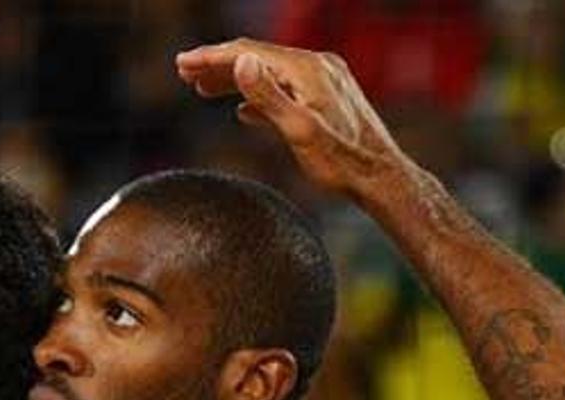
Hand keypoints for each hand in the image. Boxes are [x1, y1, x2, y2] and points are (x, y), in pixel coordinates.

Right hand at [174, 39, 408, 197]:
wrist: (382, 179)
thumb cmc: (342, 163)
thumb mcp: (299, 131)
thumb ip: (268, 96)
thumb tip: (240, 61)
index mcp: (308, 70)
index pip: (249, 54)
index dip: (211, 57)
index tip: (182, 63)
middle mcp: (318, 66)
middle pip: (259, 58)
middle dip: (219, 65)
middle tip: (184, 73)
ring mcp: (325, 81)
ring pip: (272, 73)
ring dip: (237, 79)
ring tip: (204, 90)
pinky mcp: (329, 98)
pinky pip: (287, 88)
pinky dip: (260, 95)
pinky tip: (245, 111)